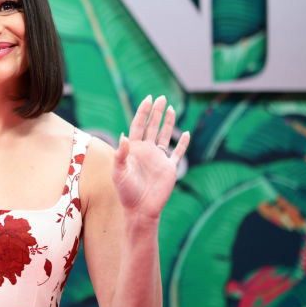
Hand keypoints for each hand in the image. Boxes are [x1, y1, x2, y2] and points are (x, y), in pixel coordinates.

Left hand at [112, 95, 190, 217]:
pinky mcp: (169, 168)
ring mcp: (158, 159)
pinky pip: (177, 153)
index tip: (148, 99)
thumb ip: (121, 155)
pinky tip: (186, 134)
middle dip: (156, 112)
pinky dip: (182, 144)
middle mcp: (146, 151)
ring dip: (168, 123)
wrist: (140, 209)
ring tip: (171, 108)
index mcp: (134, 149)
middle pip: (152, 126)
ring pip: (164, 136)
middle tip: (161, 98)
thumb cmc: (126, 192)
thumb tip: (123, 137)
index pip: (138, 125)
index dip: (143, 112)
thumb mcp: (119, 172)